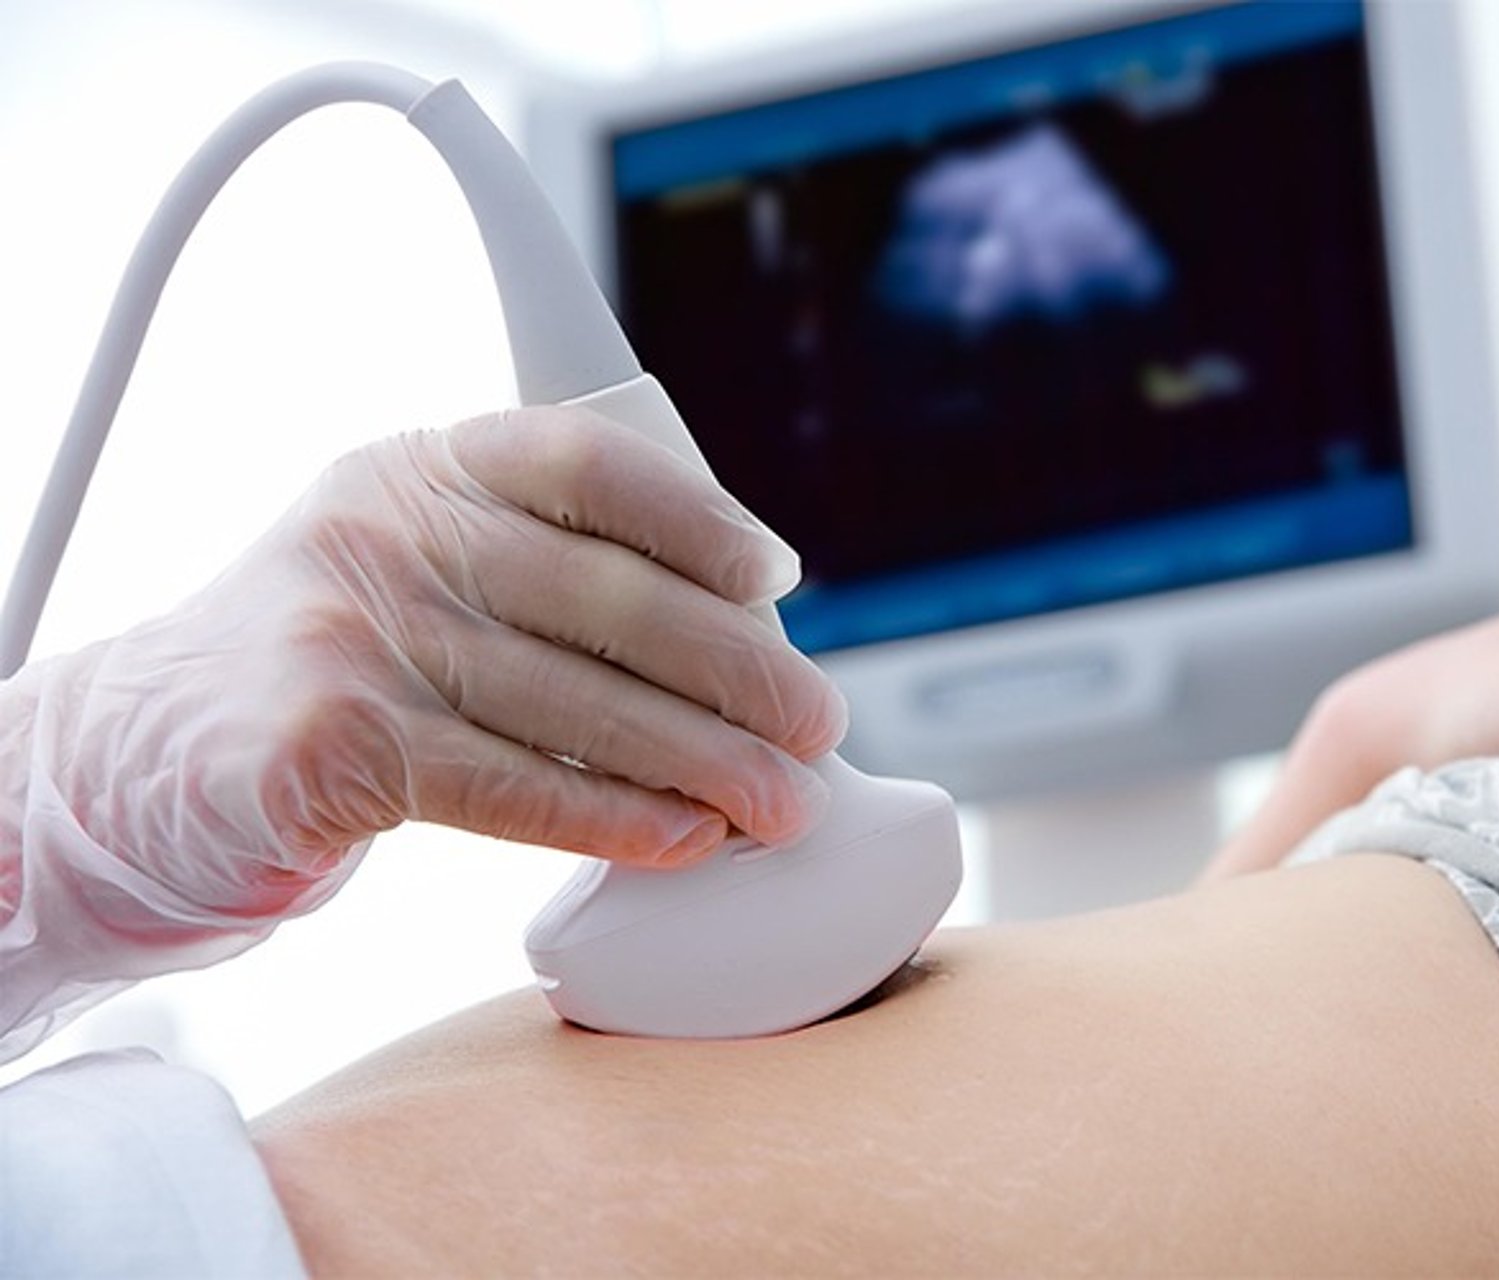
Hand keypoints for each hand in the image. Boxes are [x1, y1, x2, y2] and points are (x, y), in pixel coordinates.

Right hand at [12, 406, 847, 917]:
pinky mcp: (328, 744)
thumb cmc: (343, 660)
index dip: (695, 519)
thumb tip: (740, 643)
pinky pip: (509, 787)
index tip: (775, 580)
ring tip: (779, 806)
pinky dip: (611, 817)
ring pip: (572, 703)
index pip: (587, 463)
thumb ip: (541, 571)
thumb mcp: (418, 565)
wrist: (156, 752)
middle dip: (734, 671)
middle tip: (815, 727)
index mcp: (427, 466)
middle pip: (604, 596)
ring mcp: (352, 632)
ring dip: (700, 763)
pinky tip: (684, 839)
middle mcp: (387, 530)